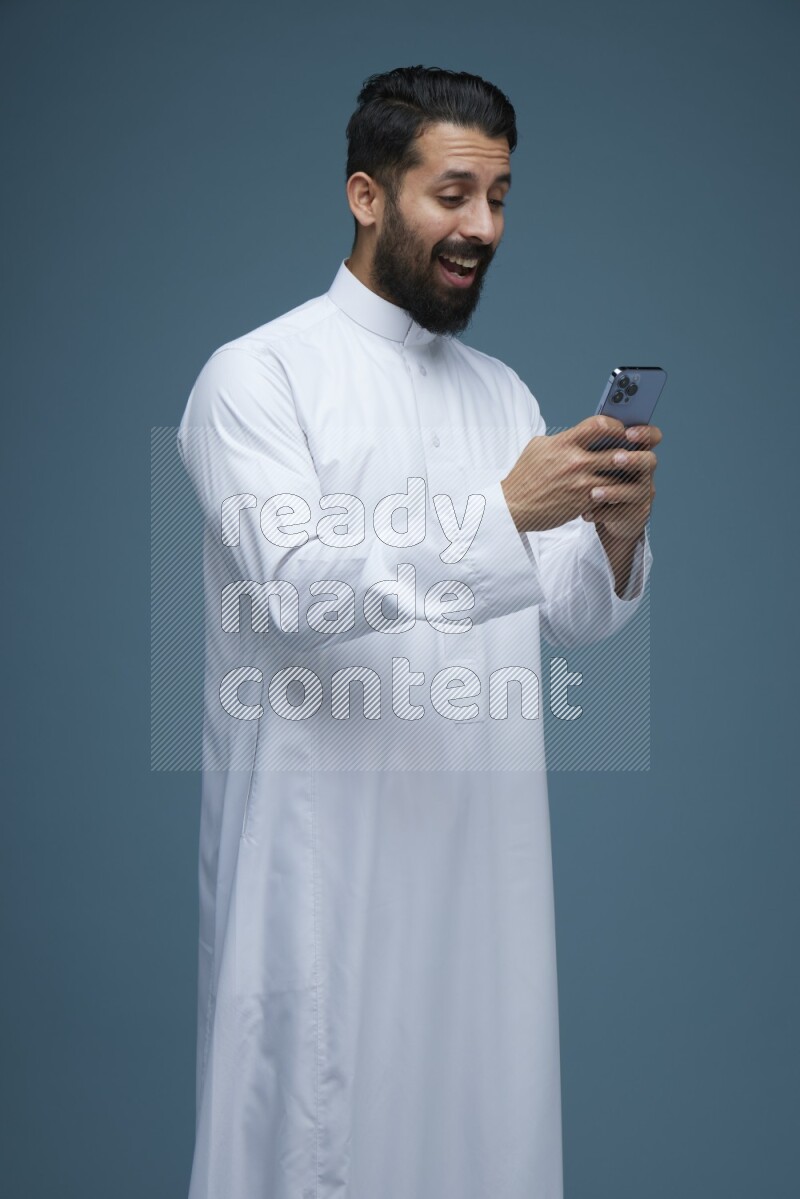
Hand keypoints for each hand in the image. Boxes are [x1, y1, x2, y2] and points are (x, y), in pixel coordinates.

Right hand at [500, 415, 658, 533]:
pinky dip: (620, 491)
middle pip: (618, 451)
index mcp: (564, 443)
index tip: (623, 428)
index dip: (617, 425)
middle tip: (643, 448)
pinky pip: (611, 494)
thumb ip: (563, 438)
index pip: (600, 424)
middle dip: (635, 449)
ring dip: (632, 472)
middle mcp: (575, 461)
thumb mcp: (538, 448)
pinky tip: (625, 488)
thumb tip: (583, 433)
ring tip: (639, 469)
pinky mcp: (584, 502)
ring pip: (620, 475)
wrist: (514, 507)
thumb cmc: (525, 476)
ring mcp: (581, 483)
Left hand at [580, 422, 660, 543]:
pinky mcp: (636, 513)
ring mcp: (643, 492)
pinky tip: (586, 513)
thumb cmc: (595, 477)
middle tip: (615, 459)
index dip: (644, 433)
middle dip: (633, 459)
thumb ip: (594, 446)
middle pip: (649, 461)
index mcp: (635, 451)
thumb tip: (581, 431)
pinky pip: (623, 513)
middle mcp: (644, 470)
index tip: (628, 433)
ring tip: (594, 494)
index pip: (650, 436)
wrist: (601, 513)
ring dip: (615, 491)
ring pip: (637, 490)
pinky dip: (603, 513)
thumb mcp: (594, 459)